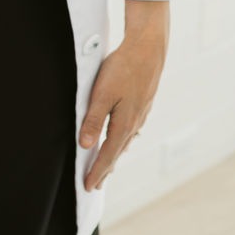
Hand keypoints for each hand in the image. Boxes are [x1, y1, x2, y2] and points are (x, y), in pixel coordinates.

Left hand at [79, 0, 169, 190]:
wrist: (149, 47)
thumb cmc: (124, 68)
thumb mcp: (102, 93)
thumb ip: (93, 120)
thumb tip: (85, 145)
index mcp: (124, 124)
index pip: (108, 155)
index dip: (97, 172)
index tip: (88, 187)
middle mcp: (135, 123)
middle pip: (117, 152)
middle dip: (105, 169)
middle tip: (95, 184)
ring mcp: (141, 113)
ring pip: (125, 141)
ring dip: (114, 155)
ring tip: (106, 165)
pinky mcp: (143, 103)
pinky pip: (131, 129)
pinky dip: (122, 140)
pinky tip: (122, 137)